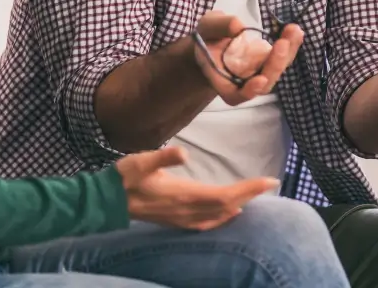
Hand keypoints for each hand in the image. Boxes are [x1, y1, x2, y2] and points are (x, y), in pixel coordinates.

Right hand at [115, 146, 278, 229]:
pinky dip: (222, 219)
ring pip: (219, 216)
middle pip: (227, 206)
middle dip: (250, 195)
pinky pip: (207, 224)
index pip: (225, 195)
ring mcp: (182, 218)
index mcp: (184, 195)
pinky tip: (228, 215)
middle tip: (269, 184)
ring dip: (239, 205)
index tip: (269, 180)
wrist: (108, 201)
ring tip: (254, 195)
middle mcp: (187, 210)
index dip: (249, 189)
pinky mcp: (176, 221)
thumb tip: (182, 153)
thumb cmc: (125, 177)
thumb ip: (163, 157)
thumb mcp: (142, 161)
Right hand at [190, 11, 303, 105]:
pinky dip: (290, 46)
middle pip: (262, 84)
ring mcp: (257, 74)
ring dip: (287, 54)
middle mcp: (241, 82)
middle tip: (282, 43)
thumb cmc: (207, 37)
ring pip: (275, 72)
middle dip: (274, 65)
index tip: (260, 80)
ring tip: (294, 31)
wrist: (214, 40)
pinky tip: (295, 31)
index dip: (248, 91)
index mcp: (220, 79)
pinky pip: (281, 60)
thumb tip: (238, 26)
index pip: (234, 95)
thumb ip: (219, 27)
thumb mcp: (207, 27)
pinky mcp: (268, 64)